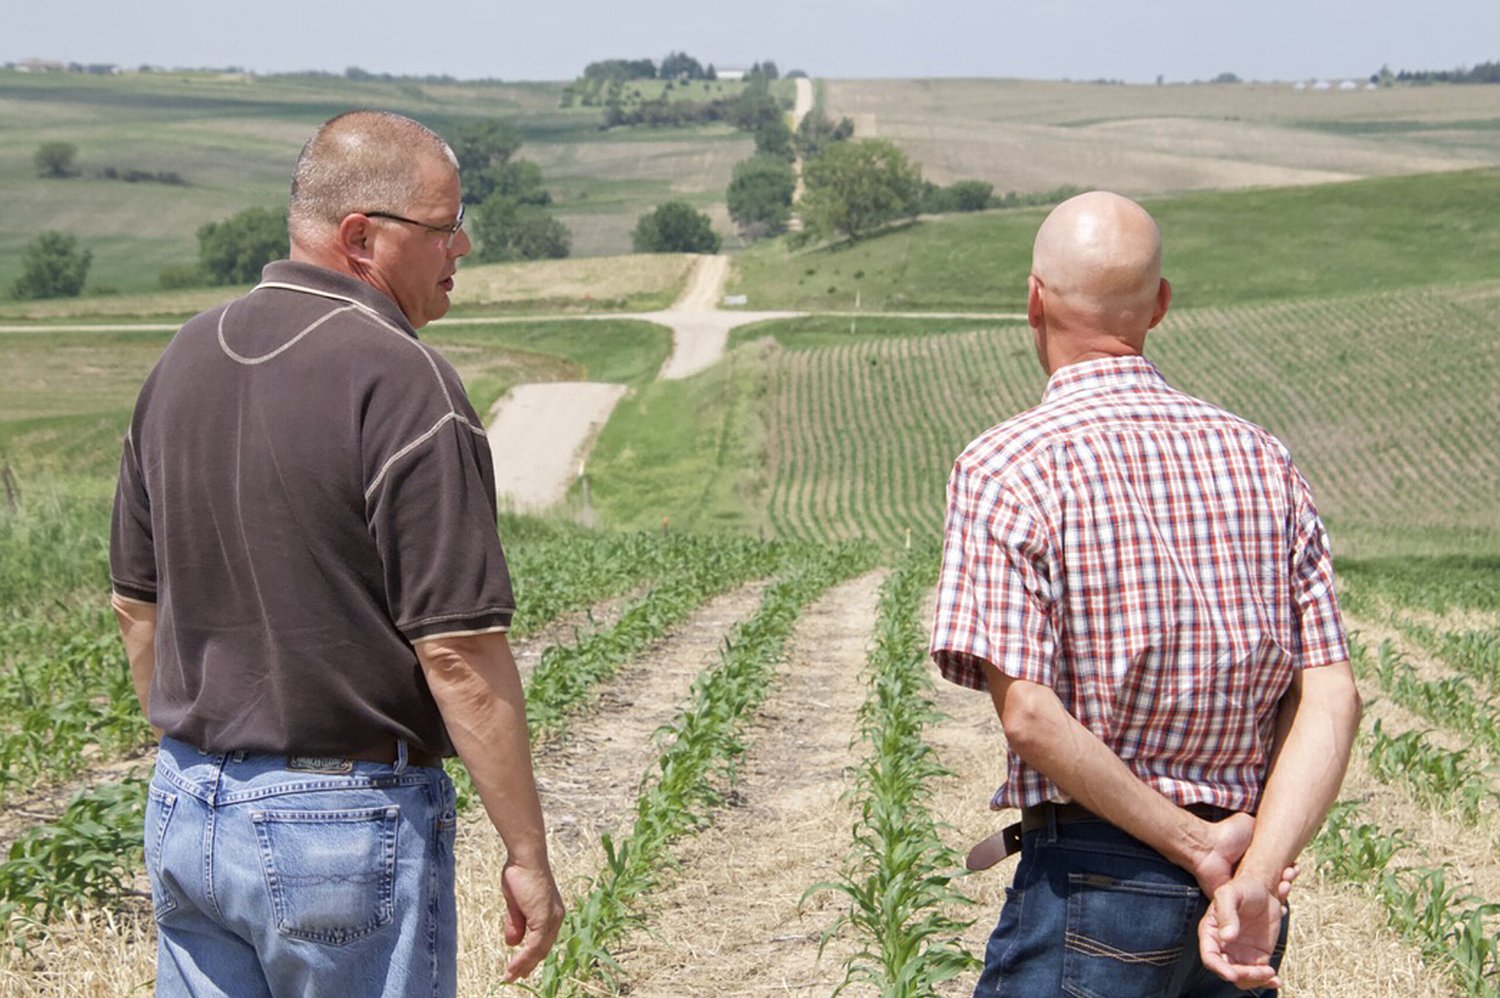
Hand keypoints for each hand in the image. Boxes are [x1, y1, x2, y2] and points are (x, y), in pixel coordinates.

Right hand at [500, 859, 564, 981]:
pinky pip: (534, 945)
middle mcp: (555, 917)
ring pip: (538, 950)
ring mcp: (551, 918)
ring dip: (523, 965)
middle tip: (513, 977)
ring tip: (510, 976)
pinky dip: (523, 958)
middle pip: (542, 949)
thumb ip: (516, 923)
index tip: (518, 967)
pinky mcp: (544, 918)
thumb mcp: (515, 904)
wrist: (525, 858)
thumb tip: (512, 943)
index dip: (530, 955)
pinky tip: (513, 967)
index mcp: (550, 913)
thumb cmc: (520, 875)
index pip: (542, 941)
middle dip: (527, 965)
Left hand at [1187, 813, 1299, 902]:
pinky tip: (1279, 902)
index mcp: (1253, 860)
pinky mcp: (1235, 899)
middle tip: (1292, 874)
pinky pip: (1254, 907)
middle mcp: (1248, 875)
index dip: (1288, 869)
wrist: (1207, 846)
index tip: (1295, 867)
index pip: (1276, 869)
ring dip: (1280, 892)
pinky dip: (1269, 906)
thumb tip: (1274, 830)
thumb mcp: (1249, 825)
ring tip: (1286, 884)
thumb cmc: (1226, 834)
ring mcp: (1242, 888)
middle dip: (1287, 880)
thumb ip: (1262, 829)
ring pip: (1268, 896)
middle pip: (1274, 883)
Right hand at [1199, 876, 1284, 989]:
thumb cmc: (1242, 887)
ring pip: (1243, 977)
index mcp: (1211, 932)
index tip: (1233, 974)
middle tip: (1261, 970)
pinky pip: (1258, 975)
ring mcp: (1240, 952)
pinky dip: (1266, 981)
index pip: (1210, 957)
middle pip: (1227, 970)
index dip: (1219, 968)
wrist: (1264, 888)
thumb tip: (1226, 937)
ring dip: (1255, 980)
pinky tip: (1275, 979)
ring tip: (1270, 972)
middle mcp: (1223, 946)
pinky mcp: (1257, 956)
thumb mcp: (1230, 895)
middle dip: (1243, 975)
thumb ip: (1226, 914)